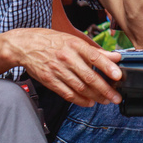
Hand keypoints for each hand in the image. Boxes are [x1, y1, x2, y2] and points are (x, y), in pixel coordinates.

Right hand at [2, 27, 122, 106]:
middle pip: (89, 76)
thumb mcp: (72, 40)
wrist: (24, 45)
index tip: (118, 76)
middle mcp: (66, 57)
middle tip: (116, 97)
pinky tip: (89, 103)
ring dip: (95, 96)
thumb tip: (115, 56)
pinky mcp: (49, 80)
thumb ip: (94, 51)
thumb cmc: (51, 41)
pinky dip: (79, 100)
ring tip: (105, 100)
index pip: (94, 57)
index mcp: (74, 45)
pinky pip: (67, 93)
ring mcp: (57, 70)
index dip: (107, 67)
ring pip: (80, 87)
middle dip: (105, 89)